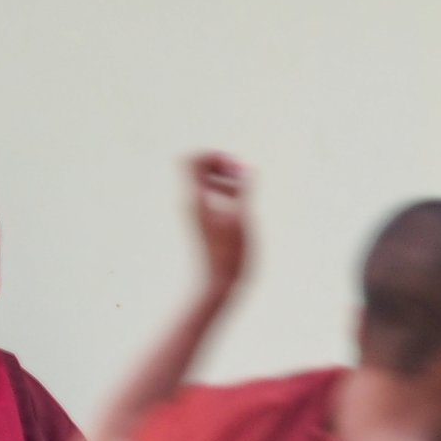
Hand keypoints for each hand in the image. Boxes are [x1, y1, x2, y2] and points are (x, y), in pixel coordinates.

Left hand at [188, 152, 249, 296]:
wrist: (217, 284)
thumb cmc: (230, 255)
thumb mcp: (242, 219)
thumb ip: (244, 191)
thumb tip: (248, 169)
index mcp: (196, 198)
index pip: (192, 160)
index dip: (214, 156)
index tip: (235, 167)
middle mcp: (191, 202)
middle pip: (197, 167)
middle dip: (220, 164)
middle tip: (241, 174)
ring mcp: (196, 213)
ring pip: (205, 182)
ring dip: (225, 179)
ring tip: (244, 191)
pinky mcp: (204, 223)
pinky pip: (210, 197)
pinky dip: (225, 194)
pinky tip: (241, 207)